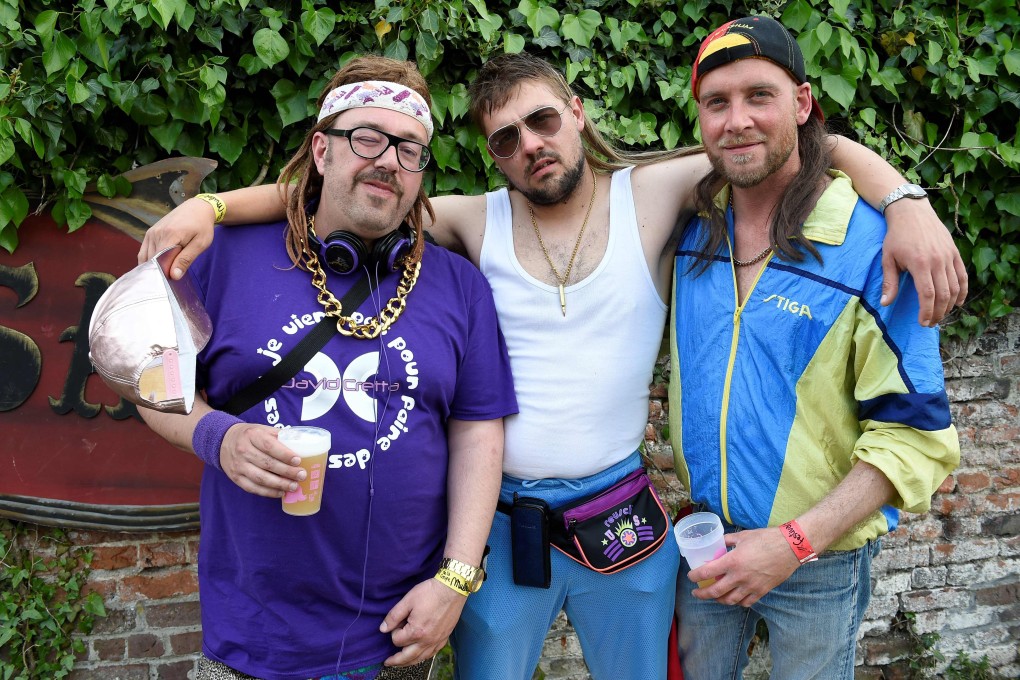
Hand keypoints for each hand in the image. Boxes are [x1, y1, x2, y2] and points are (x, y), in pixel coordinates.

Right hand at [137, 197, 217, 278]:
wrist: (197, 208)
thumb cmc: (202, 226)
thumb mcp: (200, 244)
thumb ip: (186, 259)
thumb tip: (174, 275)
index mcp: (169, 235)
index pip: (159, 261)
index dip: (163, 273)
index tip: (171, 281)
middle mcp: (156, 233)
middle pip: (151, 260)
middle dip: (159, 271)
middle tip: (170, 278)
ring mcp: (151, 232)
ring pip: (146, 257)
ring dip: (154, 266)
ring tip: (166, 272)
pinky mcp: (150, 233)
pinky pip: (145, 251)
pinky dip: (149, 260)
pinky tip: (158, 266)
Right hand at [219, 423, 305, 496]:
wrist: (222, 441)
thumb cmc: (249, 435)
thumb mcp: (262, 429)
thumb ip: (279, 435)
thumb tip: (302, 442)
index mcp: (252, 435)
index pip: (269, 446)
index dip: (285, 455)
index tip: (298, 461)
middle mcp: (243, 450)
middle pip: (267, 464)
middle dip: (287, 472)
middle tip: (301, 475)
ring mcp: (238, 466)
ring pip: (260, 478)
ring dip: (279, 484)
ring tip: (294, 486)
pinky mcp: (235, 478)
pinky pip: (253, 488)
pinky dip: (268, 492)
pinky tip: (280, 492)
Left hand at [380, 578, 466, 666]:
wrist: (452, 588)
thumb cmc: (430, 592)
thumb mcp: (408, 600)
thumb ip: (394, 616)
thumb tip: (383, 629)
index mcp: (416, 632)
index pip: (397, 641)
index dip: (394, 632)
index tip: (398, 623)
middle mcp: (427, 640)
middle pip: (407, 657)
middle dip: (396, 660)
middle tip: (388, 662)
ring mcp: (437, 640)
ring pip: (420, 658)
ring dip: (408, 662)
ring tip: (401, 663)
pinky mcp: (444, 638)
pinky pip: (432, 653)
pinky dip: (423, 657)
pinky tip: (420, 655)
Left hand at [688, 528, 799, 607]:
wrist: (790, 548)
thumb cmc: (766, 539)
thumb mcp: (743, 536)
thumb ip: (728, 540)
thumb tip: (718, 542)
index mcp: (732, 561)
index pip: (707, 573)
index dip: (695, 576)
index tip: (690, 577)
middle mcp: (739, 577)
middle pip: (715, 592)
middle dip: (702, 594)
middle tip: (696, 593)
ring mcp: (751, 586)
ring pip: (730, 600)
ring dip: (718, 600)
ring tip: (713, 597)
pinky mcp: (762, 591)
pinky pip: (746, 602)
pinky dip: (737, 602)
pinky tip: (733, 598)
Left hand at [880, 198, 967, 326]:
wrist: (911, 212)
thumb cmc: (896, 236)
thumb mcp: (888, 259)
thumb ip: (889, 282)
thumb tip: (885, 303)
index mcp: (920, 264)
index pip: (928, 295)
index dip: (927, 312)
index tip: (923, 322)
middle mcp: (938, 261)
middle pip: (944, 295)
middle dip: (938, 312)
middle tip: (931, 322)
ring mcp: (949, 256)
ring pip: (955, 287)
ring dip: (950, 305)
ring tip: (941, 315)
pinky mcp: (955, 253)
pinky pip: (962, 276)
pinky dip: (962, 291)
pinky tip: (958, 302)